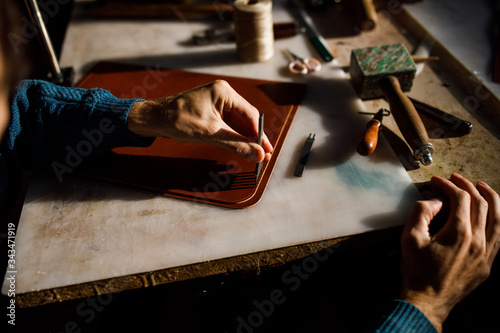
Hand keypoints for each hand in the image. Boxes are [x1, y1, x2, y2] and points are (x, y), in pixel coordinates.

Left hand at [127, 80, 272, 161]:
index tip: (266, 150)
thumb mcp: (210, 134)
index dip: (259, 134)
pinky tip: (240, 146)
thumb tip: (257, 154)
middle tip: (264, 155)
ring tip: (255, 154)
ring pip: (237, 122)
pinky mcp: (211, 109)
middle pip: (246, 118)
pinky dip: (234, 135)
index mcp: (224, 92)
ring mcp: (217, 101)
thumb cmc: (178, 121)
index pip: (249, 114)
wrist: (154, 118)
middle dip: (254, 137)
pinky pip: (228, 123)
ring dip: (245, 138)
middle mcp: (223, 93)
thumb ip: (236, 144)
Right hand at [399, 173, 499, 331]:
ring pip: (497, 218)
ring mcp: (486, 253)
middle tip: (455, 179)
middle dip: (467, 186)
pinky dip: (496, 218)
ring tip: (481, 186)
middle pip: (481, 203)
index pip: (460, 198)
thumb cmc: (417, 270)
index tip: (436, 181)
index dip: (448, 185)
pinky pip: (498, 235)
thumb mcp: (410, 237)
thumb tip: (435, 201)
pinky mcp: (487, 264)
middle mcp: (478, 241)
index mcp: (459, 233)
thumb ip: (421, 212)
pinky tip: (489, 213)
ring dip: (490, 198)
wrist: (428, 300)